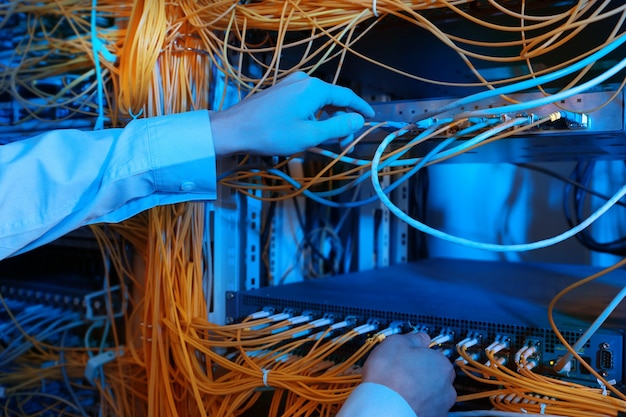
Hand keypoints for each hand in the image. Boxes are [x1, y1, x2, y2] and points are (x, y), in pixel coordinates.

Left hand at [210, 72, 374, 155]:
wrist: (233, 130)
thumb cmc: (271, 134)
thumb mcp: (310, 135)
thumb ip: (337, 127)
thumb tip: (358, 121)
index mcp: (315, 88)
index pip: (347, 96)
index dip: (361, 109)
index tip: (371, 119)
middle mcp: (304, 81)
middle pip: (332, 100)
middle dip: (342, 121)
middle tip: (344, 144)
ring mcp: (289, 85)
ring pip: (318, 104)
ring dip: (326, 122)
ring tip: (327, 143)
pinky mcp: (279, 93)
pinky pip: (304, 104)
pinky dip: (312, 118)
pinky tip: (308, 134)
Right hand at [362, 332, 456, 416]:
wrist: (385, 410)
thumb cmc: (390, 379)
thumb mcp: (396, 343)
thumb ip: (412, 338)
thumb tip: (419, 338)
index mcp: (441, 364)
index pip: (434, 355)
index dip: (417, 355)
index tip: (407, 357)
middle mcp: (446, 386)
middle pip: (433, 376)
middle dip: (419, 374)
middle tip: (399, 373)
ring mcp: (440, 406)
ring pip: (429, 394)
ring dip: (417, 391)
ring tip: (396, 389)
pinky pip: (422, 407)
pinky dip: (413, 404)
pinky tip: (398, 401)